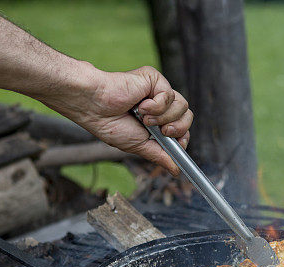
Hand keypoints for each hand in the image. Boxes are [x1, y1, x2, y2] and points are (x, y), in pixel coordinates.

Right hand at [50, 65, 192, 173]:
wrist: (95, 107)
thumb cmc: (110, 125)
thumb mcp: (139, 146)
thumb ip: (160, 156)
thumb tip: (176, 171)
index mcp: (157, 120)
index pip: (183, 128)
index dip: (182, 136)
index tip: (173, 142)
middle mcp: (160, 105)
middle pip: (188, 116)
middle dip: (177, 128)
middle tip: (159, 131)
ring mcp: (158, 90)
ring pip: (183, 106)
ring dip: (162, 117)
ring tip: (143, 117)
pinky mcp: (154, 78)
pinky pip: (169, 95)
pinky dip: (155, 105)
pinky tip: (139, 105)